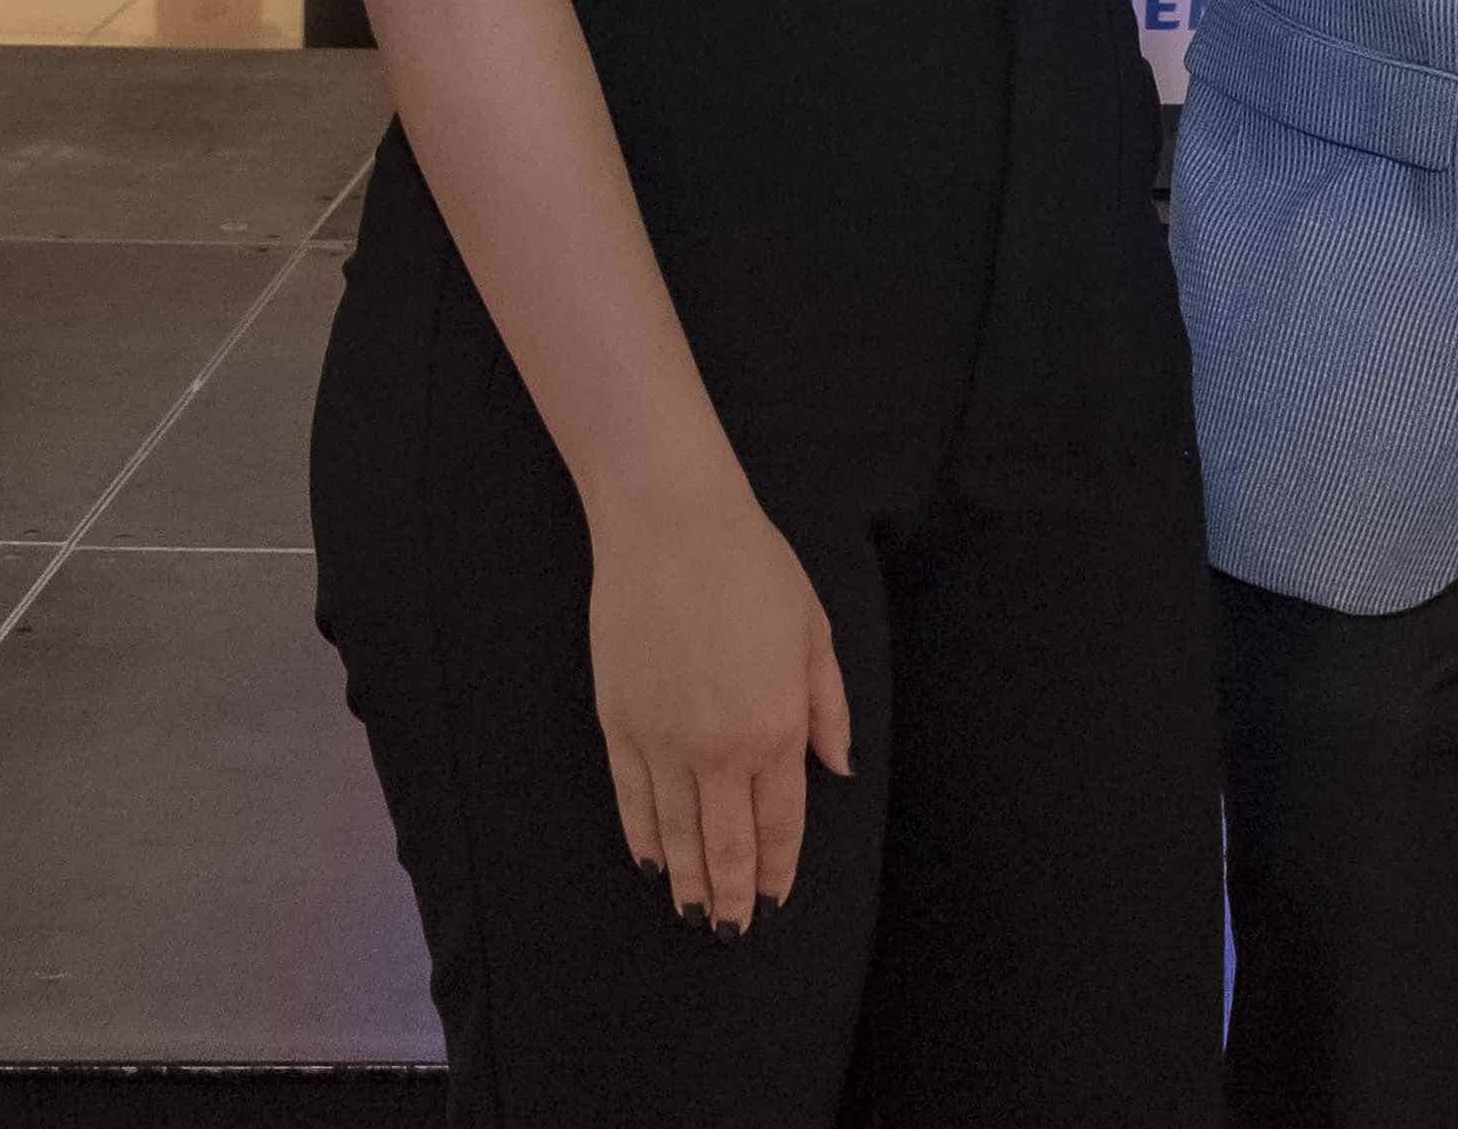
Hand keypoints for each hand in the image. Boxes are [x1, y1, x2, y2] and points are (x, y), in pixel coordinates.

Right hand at [588, 484, 848, 933]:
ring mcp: (662, 739)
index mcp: (776, 726)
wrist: (670, 526)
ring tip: (692, 913)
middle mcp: (718, 746)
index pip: (780, 821)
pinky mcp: (619, 723)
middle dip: (732, 895)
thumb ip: (827, 707)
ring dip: (685, 879)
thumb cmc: (753, 569)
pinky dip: (640, 836)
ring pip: (675, 832)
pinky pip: (631, 798)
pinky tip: (648, 861)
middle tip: (732, 932)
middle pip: (725, 844)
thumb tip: (838, 768)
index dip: (779, 868)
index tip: (777, 900)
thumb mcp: (814, 632)